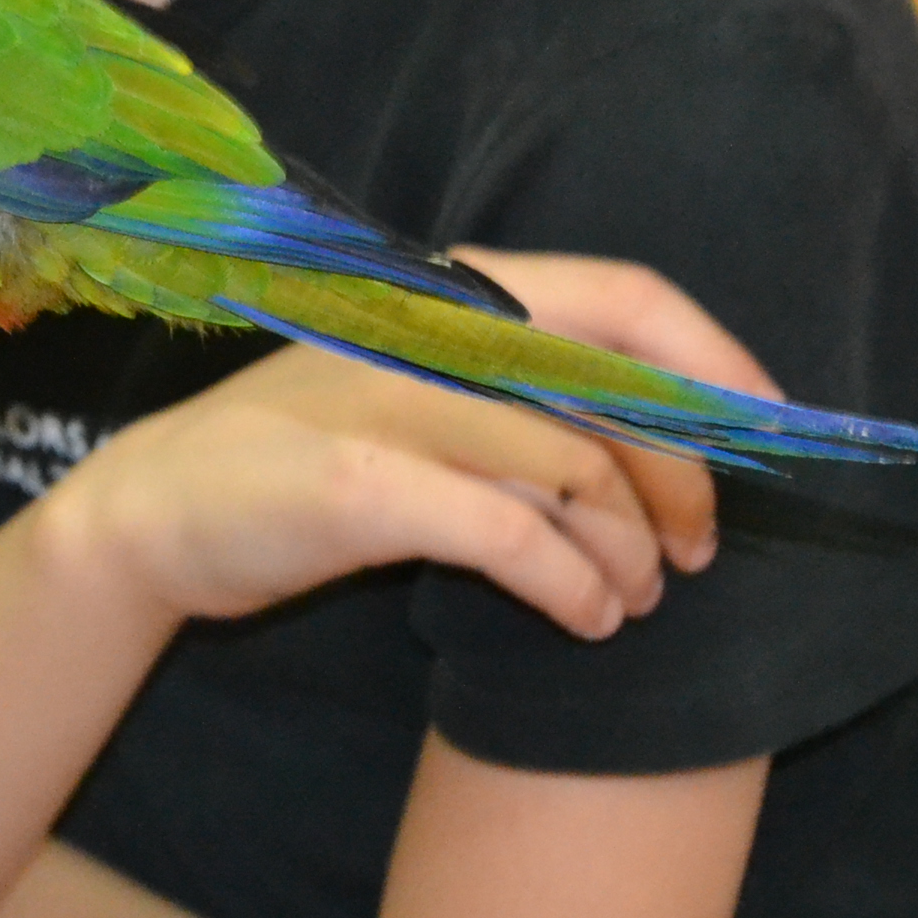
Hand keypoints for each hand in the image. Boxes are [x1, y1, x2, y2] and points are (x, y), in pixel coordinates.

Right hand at [45, 254, 759, 640]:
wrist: (153, 515)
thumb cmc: (306, 463)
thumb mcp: (415, 395)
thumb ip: (519, 392)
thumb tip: (669, 430)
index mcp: (455, 297)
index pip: (627, 296)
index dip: (715, 358)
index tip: (764, 430)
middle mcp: (430, 332)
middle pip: (617, 393)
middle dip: (682, 482)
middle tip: (697, 553)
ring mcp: (389, 404)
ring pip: (575, 472)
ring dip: (632, 554)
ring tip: (633, 602)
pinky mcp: (357, 489)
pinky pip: (510, 539)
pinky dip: (572, 588)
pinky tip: (587, 620)